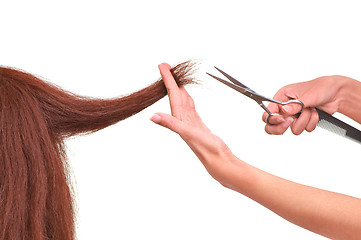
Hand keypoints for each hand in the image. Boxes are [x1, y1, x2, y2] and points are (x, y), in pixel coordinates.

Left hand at [150, 63, 230, 179]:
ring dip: (178, 88)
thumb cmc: (204, 147)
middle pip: (174, 94)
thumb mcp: (187, 133)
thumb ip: (170, 124)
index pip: (171, 94)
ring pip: (182, 100)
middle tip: (165, 66)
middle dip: (170, 80)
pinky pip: (190, 106)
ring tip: (175, 77)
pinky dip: (188, 98)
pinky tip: (187, 96)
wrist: (217, 159)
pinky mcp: (196, 123)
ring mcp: (189, 121)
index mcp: (178, 117)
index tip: (162, 65)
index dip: (167, 79)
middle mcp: (181, 118)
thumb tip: (153, 116)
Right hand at [263, 75, 347, 134]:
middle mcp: (285, 107)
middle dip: (282, 127)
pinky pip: (303, 129)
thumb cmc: (321, 87)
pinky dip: (311, 123)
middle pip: (273, 125)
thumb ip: (295, 105)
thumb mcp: (307, 95)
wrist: (337, 94)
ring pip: (292, 129)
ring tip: (311, 111)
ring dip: (304, 121)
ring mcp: (294, 115)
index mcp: (282, 97)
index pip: (268, 111)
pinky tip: (315, 114)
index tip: (283, 119)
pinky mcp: (302, 121)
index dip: (273, 118)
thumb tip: (284, 111)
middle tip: (292, 121)